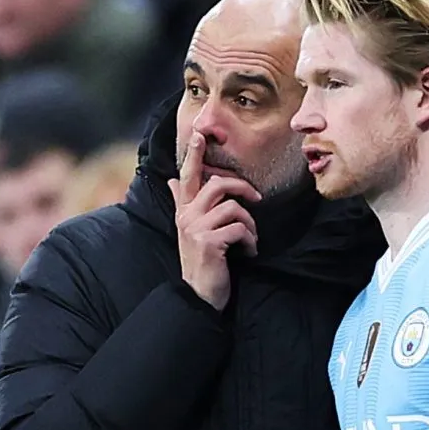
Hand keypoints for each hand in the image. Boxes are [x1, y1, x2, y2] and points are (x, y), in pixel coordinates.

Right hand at [168, 133, 260, 309]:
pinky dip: (250, 240)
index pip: (188, 176)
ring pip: (233, 207)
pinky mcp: (208, 243)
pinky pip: (239, 228)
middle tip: (256, 197)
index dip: (194, 154)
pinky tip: (249, 251)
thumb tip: (172, 181)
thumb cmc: (202, 261)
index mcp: (184, 210)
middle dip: (242, 187)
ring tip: (250, 239)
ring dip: (249, 224)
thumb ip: (182, 204)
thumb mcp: (189, 230)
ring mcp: (195, 229)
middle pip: (217, 184)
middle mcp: (186, 216)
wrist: (198, 295)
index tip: (200, 134)